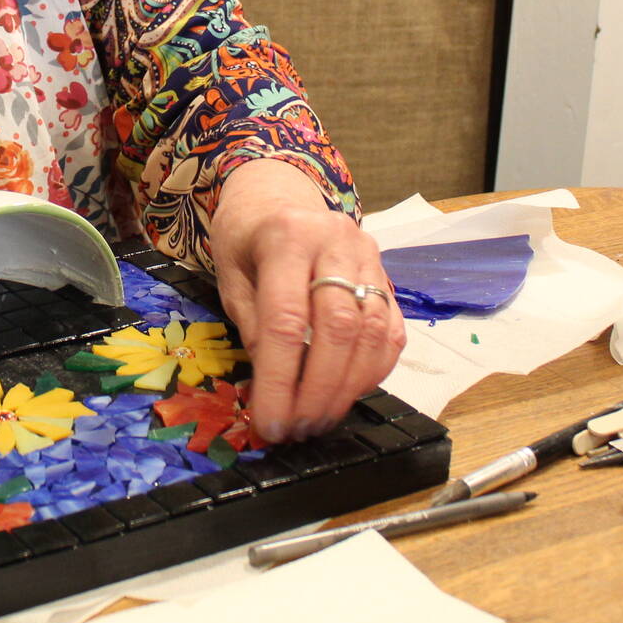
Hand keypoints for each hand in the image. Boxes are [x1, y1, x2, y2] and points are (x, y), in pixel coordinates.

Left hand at [210, 160, 403, 443]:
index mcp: (287, 237)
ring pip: (372, 332)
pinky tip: (348, 393)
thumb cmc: (246, 236)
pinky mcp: (386, 272)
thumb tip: (272, 387)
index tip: (270, 423)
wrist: (277, 192)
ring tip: (320, 419)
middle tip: (299, 429)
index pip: (288, 320)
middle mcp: (336, 242)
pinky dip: (373, 369)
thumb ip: (253, 325)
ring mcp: (369, 255)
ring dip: (348, 387)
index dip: (281, 381)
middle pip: (338, 329)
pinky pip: (391, 329)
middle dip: (319, 391)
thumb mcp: (231, 274)